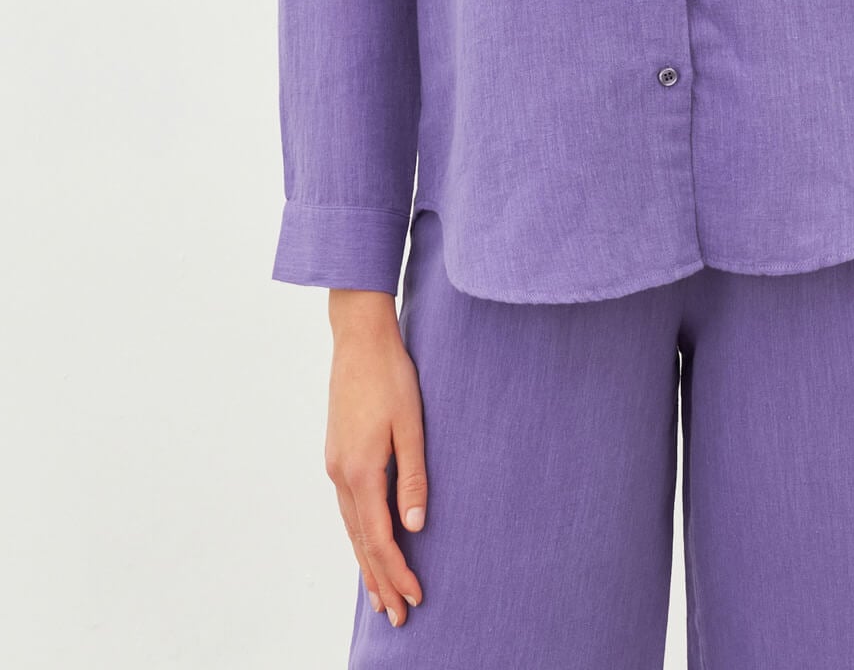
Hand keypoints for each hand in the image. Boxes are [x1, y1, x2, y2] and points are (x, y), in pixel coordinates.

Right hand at [324, 293, 427, 627]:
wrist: (359, 339)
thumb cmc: (391, 376)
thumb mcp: (411, 425)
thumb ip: (412, 478)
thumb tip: (416, 526)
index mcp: (360, 471)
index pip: (378, 537)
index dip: (396, 571)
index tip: (414, 598)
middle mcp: (340, 474)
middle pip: (360, 541)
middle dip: (379, 579)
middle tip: (397, 616)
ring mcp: (335, 464)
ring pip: (351, 526)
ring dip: (366, 562)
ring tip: (380, 594)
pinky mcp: (337, 453)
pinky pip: (348, 507)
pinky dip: (358, 534)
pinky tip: (367, 543)